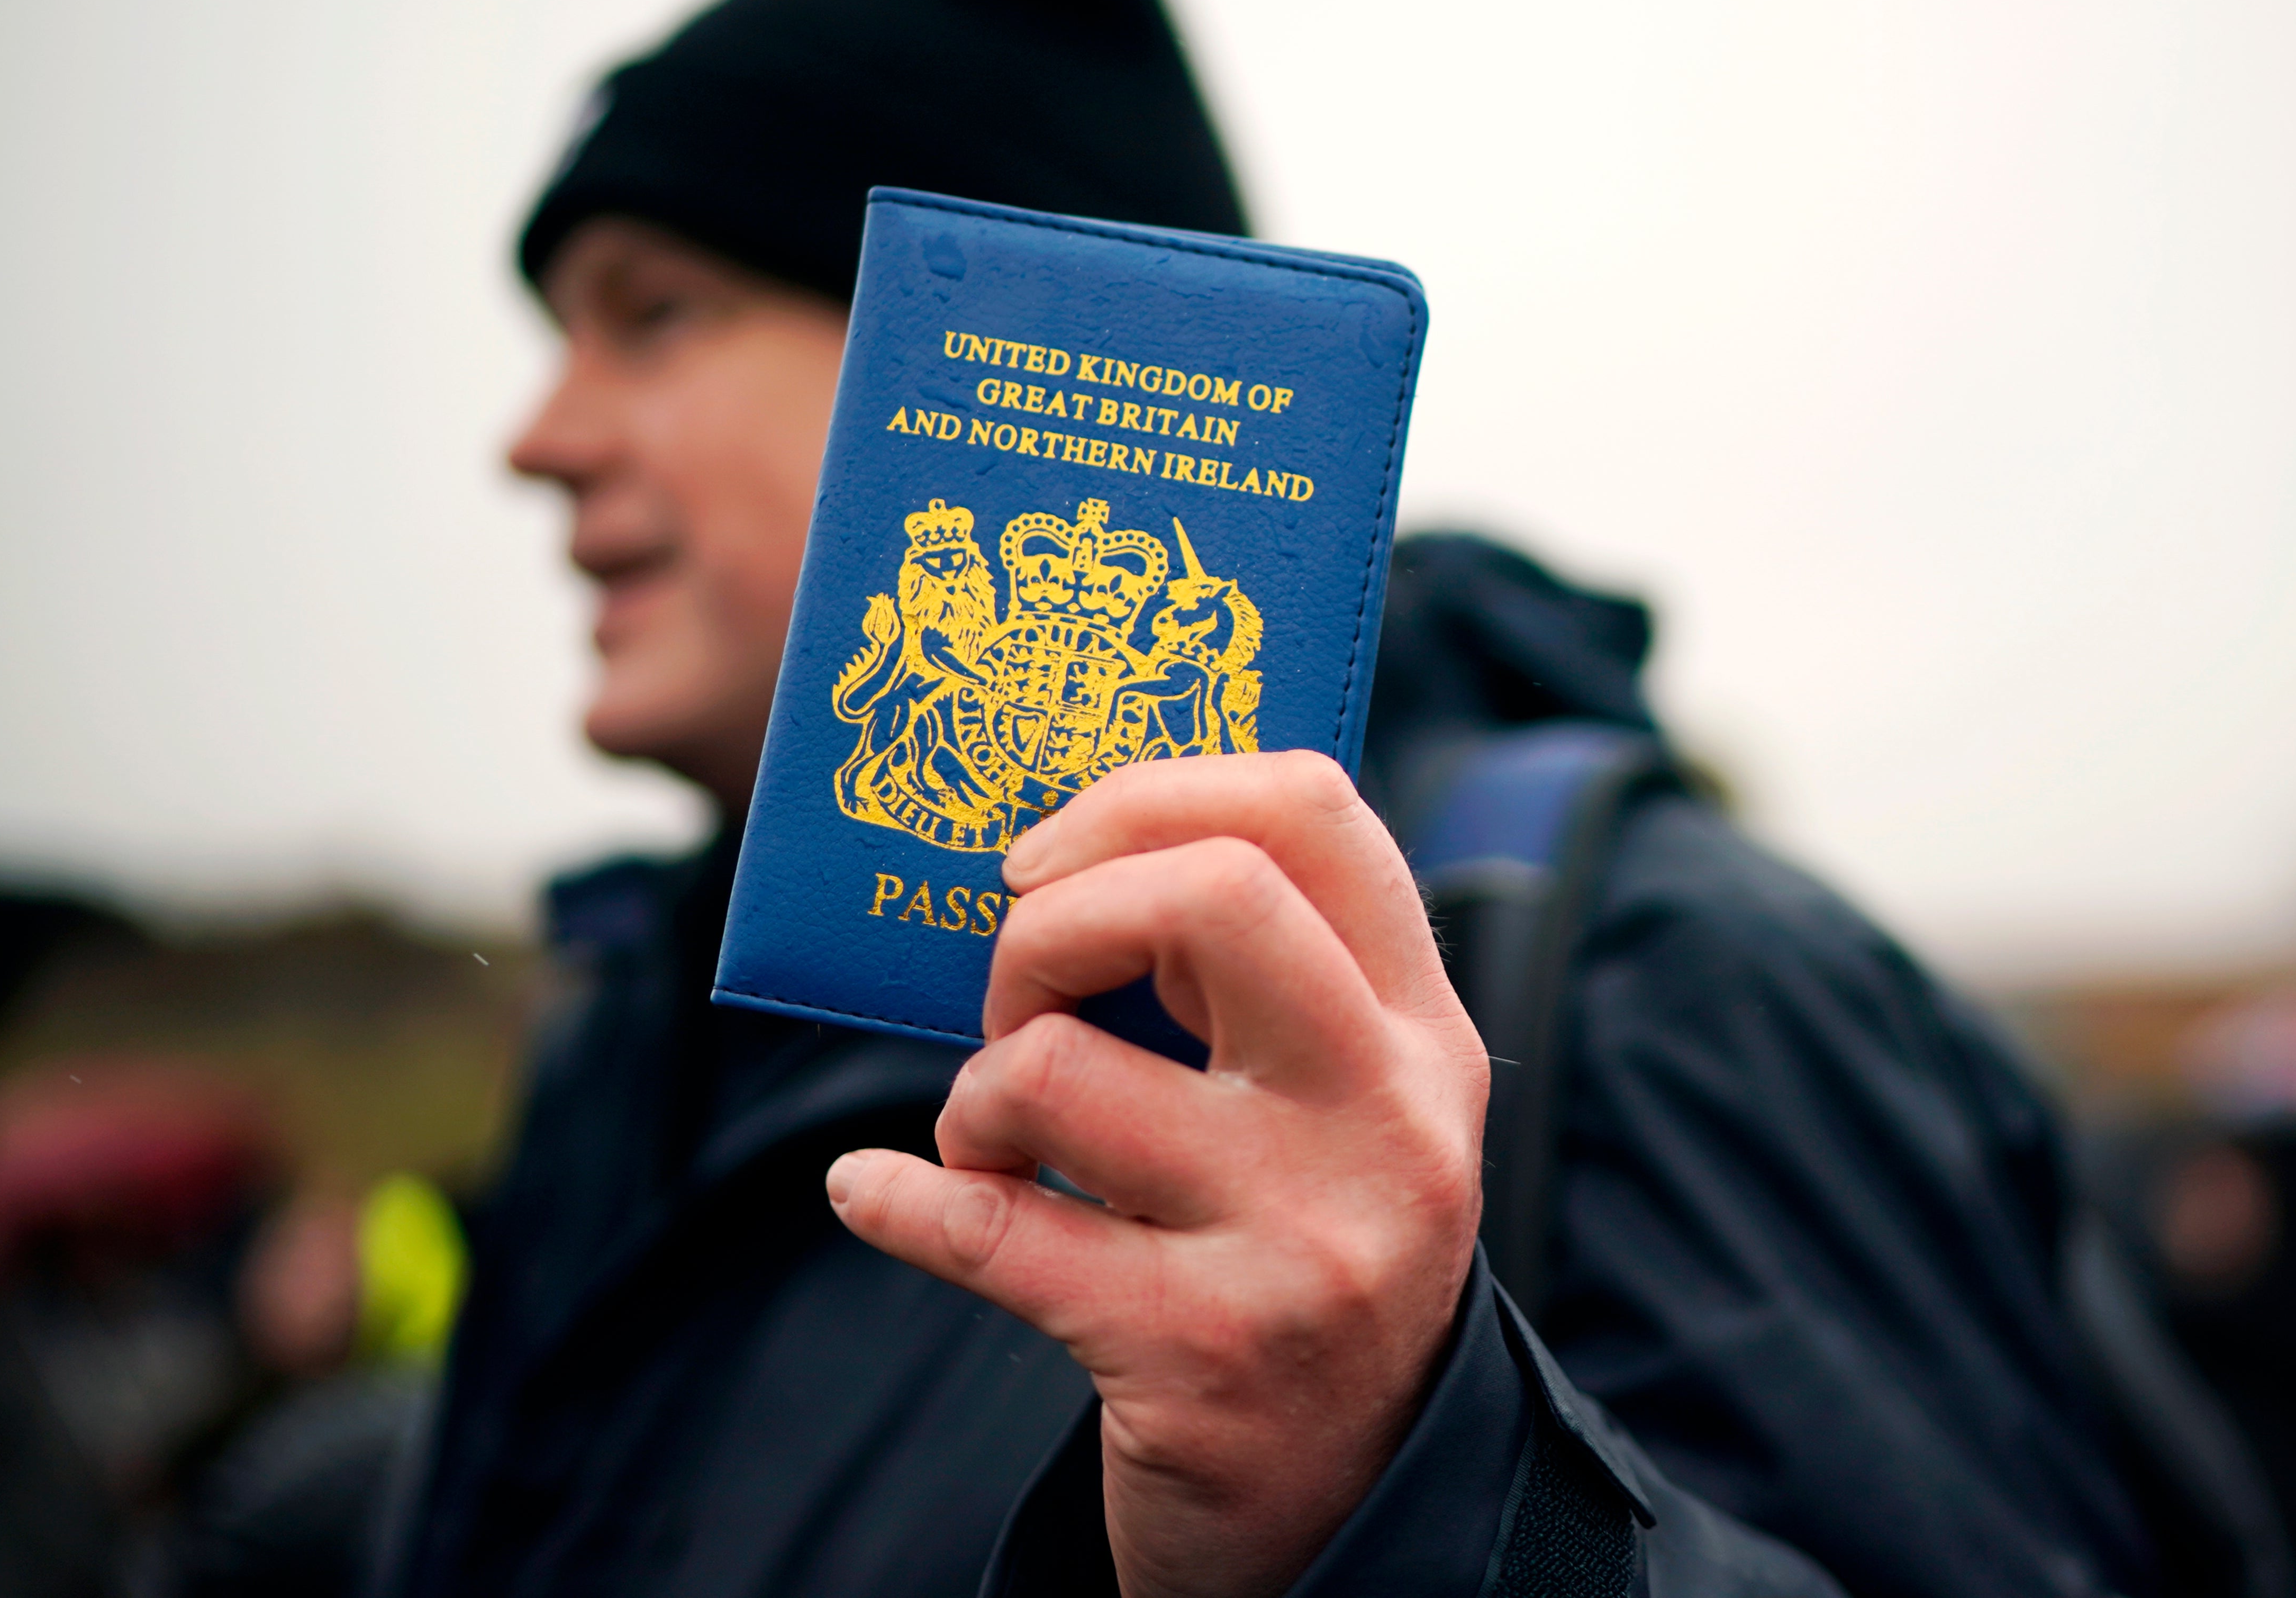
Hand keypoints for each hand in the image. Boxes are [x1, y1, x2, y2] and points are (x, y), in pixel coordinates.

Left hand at [827, 752, 1488, 1597]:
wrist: (1349, 1500)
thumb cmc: (1296, 1249)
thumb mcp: (1326, 1100)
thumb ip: (1247, 975)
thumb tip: (1057, 853)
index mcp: (1419, 1030)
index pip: (1310, 813)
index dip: (1148, 796)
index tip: (1047, 856)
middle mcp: (1385, 1118)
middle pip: (1210, 892)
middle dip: (1053, 919)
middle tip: (1014, 990)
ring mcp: (1302, 1239)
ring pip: (1057, 1067)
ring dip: (975, 1093)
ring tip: (991, 1144)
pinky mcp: (1201, 1356)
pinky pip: (987, 1229)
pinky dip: (899, 1197)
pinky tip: (876, 1193)